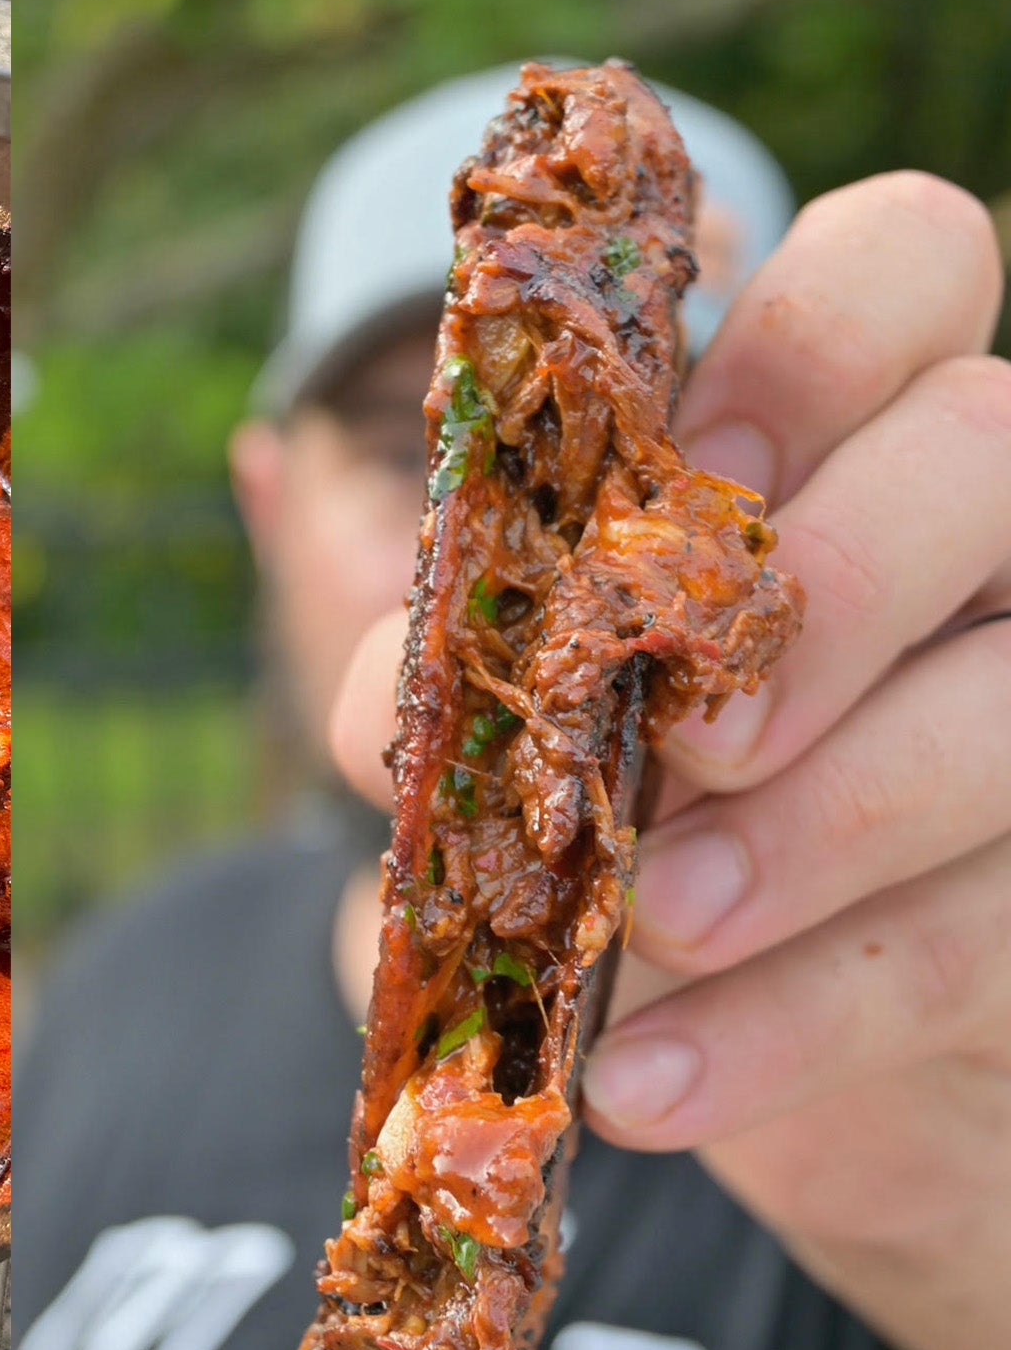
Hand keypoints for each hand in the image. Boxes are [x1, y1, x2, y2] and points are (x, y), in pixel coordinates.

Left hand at [331, 173, 1010, 1349]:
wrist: (758, 1025)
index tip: (683, 472)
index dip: (806, 343)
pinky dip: (798, 1021)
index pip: (905, 263)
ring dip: (815, 828)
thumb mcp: (542, 715)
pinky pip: (988, 944)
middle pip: (993, 444)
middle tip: (687, 735)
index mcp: (853, 430)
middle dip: (823, 587)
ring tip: (648, 929)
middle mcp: (1000, 531)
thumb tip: (399, 695)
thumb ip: (474, 663)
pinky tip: (651, 1086)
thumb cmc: (640, 805)